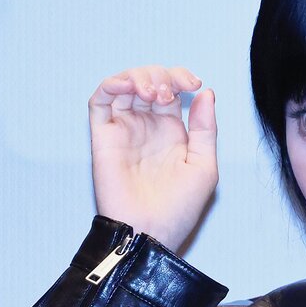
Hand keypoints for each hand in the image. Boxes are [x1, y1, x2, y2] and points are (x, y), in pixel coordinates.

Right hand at [89, 65, 217, 250]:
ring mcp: (124, 129)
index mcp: (172, 131)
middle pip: (148, 81)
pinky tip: (128, 88)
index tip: (193, 83)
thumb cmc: (179, 207)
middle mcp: (147, 126)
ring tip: (153, 92)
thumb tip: (206, 93)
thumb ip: (205, 129)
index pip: (172, 89)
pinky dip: (111, 86)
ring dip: (138, 77)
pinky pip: (99, 102)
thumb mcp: (204, 165)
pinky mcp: (103, 136)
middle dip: (161, 75)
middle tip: (170, 92)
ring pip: (124, 85)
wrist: (150, 230)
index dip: (181, 77)